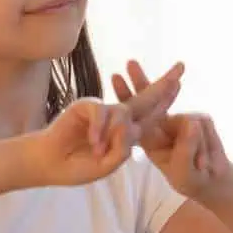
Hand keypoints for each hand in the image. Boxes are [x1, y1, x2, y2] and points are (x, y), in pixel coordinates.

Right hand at [22, 65, 182, 187]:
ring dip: (114, 134)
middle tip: (182, 67)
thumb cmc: (79, 165)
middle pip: (145, 97)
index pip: (150, 114)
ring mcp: (103, 109)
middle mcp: (117, 116)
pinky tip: (93, 143)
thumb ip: (122, 149)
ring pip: (123, 113)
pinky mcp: (86, 105)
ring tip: (98, 152)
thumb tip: (130, 126)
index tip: (180, 84)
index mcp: (125, 131)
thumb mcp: (107, 164)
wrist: (50, 164)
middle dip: (164, 84)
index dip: (165, 100)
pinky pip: (101, 112)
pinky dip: (99, 129)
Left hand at [112, 59, 230, 197]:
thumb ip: (186, 149)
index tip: (115, 76)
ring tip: (199, 162)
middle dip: (141, 80)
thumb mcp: (183, 171)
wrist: (211, 179)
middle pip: (151, 98)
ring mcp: (183, 119)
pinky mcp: (201, 118)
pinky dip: (206, 147)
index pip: (137, 114)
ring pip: (187, 121)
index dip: (126, 95)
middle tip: (129, 62)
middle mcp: (164, 123)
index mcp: (151, 136)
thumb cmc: (189, 177)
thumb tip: (192, 123)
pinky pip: (202, 127)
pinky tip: (205, 164)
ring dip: (193, 147)